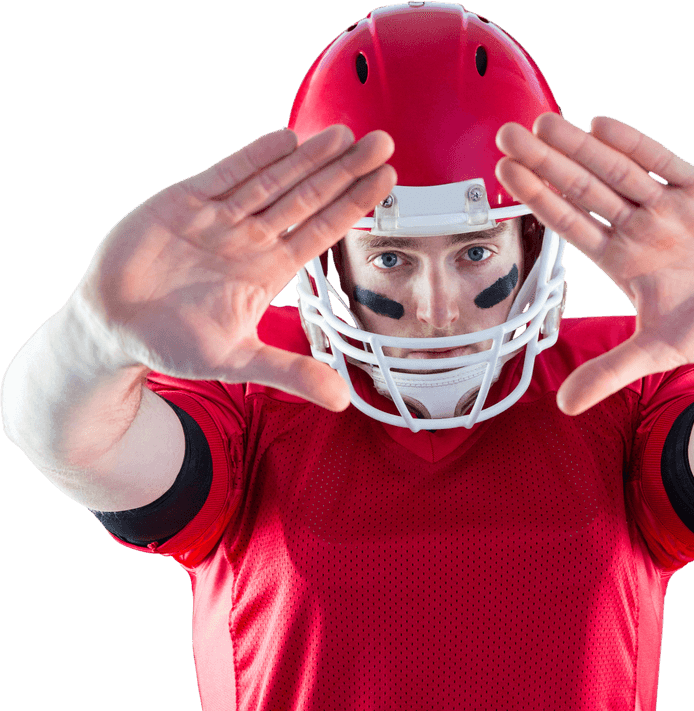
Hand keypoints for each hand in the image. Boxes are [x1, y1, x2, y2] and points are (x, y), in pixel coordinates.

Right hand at [75, 125, 396, 408]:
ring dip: (310, 156)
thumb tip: (341, 401)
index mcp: (267, 272)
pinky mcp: (185, 201)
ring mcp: (220, 217)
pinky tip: (288, 139)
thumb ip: (289, 373)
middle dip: (344, 171)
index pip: (321, 232)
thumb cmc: (174, 344)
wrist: (115, 325)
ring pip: (274, 179)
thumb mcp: (238, 361)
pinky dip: (256, 156)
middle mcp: (251, 239)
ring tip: (345, 134)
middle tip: (383, 143)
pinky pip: (228, 172)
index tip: (386, 183)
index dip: (353, 207)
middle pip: (307, 198)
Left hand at [495, 114, 693, 413]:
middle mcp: (638, 229)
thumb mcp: (657, 354)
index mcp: (622, 261)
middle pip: (582, 189)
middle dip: (545, 162)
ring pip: (615, 169)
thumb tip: (565, 406)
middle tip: (506, 134)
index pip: (569, 225)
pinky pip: (662, 161)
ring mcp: (668, 206)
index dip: (538, 199)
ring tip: (542, 122)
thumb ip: (611, 372)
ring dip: (578, 147)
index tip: (504, 176)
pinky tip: (601, 126)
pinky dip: (634, 144)